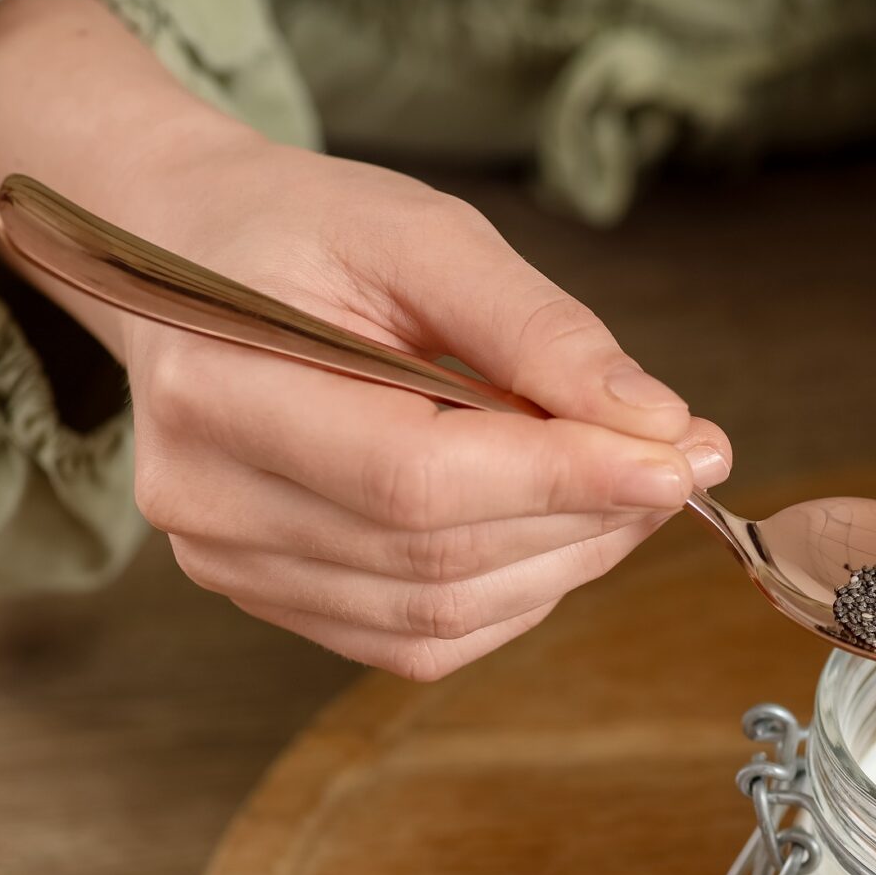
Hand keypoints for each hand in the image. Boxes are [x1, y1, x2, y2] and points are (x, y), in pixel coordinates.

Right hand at [118, 143, 728, 678]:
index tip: (681, 457)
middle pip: (438, 555)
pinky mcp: (273, 596)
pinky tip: (558, 527)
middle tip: (682, 462)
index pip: (417, 477)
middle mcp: (206, 495)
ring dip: (567, 562)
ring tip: (630, 486)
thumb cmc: (308, 235)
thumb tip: (658, 423)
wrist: (192, 260)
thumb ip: (540, 329)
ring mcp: (231, 561)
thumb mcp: (426, 236)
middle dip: (587, 518)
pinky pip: (421, 639)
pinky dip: (516, 594)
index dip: (563, 478)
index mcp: (219, 386)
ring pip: (441, 613)